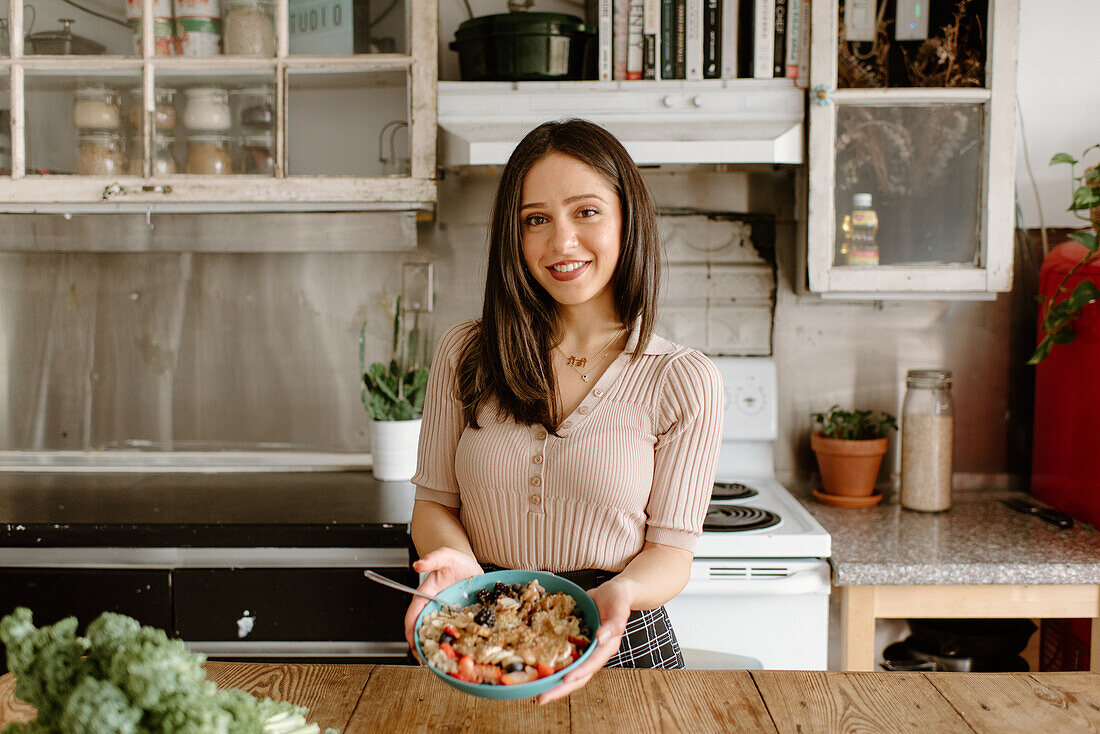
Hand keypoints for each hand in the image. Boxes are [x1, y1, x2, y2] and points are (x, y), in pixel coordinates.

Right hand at [402, 547, 482, 662]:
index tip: (412, 643)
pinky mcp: (455, 617)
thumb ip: (432, 558)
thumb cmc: (455, 560)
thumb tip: (418, 565)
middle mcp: (433, 606)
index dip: (410, 628)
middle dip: (420, 644)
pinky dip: (450, 643)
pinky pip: (451, 632)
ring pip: (435, 633)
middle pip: (421, 628)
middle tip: (425, 660)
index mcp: (426, 593)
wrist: (468, 564)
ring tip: (438, 662)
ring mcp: (444, 613)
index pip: (413, 612)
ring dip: (434, 647)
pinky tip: (455, 653)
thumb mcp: (445, 555)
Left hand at [536, 578, 633, 704]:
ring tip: (536, 691)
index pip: (592, 664)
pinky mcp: (575, 645)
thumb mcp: (619, 607)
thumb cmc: (617, 599)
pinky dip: (552, 666)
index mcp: (607, 647)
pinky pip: (563, 658)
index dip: (579, 673)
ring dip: (554, 682)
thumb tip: (601, 638)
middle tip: (542, 699)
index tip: (565, 679)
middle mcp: (594, 653)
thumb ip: (614, 623)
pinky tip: (536, 670)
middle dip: (560, 689)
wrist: (611, 593)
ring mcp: (584, 651)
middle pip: (578, 677)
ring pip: (569, 671)